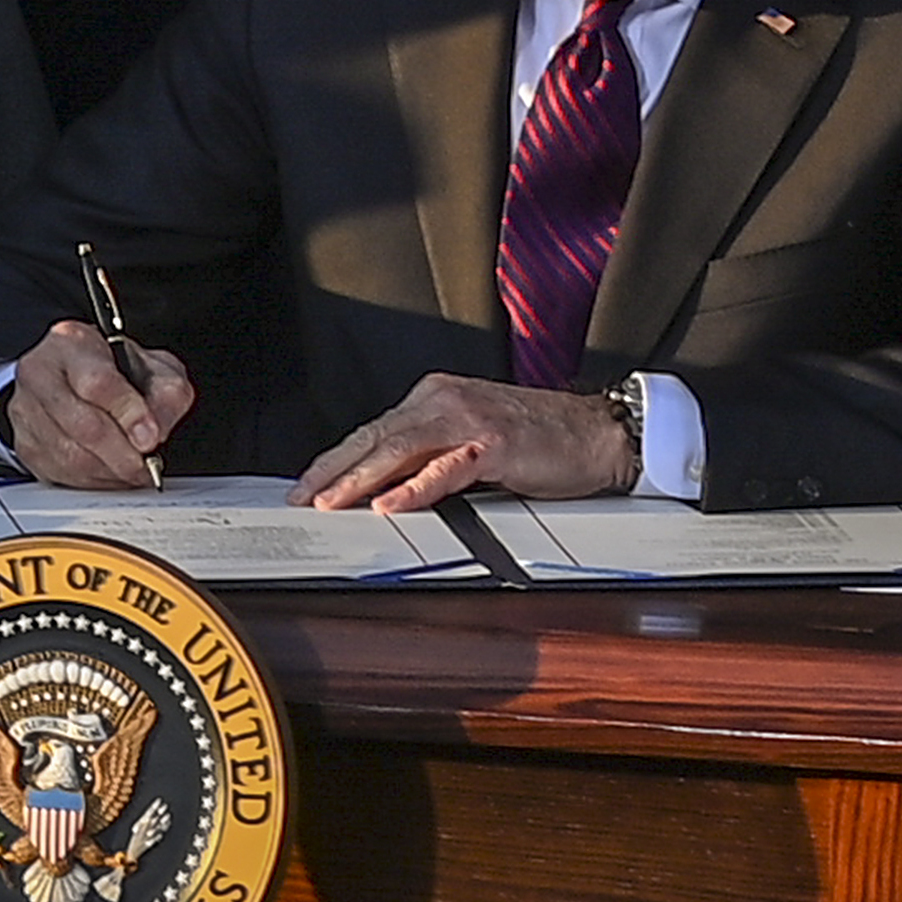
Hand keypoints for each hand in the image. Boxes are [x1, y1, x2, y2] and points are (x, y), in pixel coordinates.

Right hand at [0, 321, 195, 488]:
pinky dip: (94, 481)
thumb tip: (156, 430)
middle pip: (82, 425)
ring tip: (135, 470)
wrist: (70, 376)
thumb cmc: (111, 369)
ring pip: (70, 456)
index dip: (128, 414)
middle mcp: (40, 374)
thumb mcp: (150, 365)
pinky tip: (112, 474)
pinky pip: (62, 475)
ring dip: (111, 471)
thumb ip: (164, 392)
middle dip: (123, 453)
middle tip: (148, 464)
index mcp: (71, 343)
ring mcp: (26, 411)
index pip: (97, 383)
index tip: (151, 437)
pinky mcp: (25, 444)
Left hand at [299, 368, 648, 509]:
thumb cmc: (541, 440)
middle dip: (333, 469)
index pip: (374, 430)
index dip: (337, 459)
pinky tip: (391, 503)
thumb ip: (432, 455)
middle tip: (302, 496)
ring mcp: (469, 419)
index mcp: (437, 398)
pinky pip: (446, 468)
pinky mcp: (495, 444)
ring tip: (331, 502)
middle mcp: (446, 401)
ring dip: (359, 479)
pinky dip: (415, 487)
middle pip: (376, 437)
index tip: (308, 483)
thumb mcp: (473, 442)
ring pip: (400, 449)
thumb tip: (386, 488)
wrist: (598, 432)